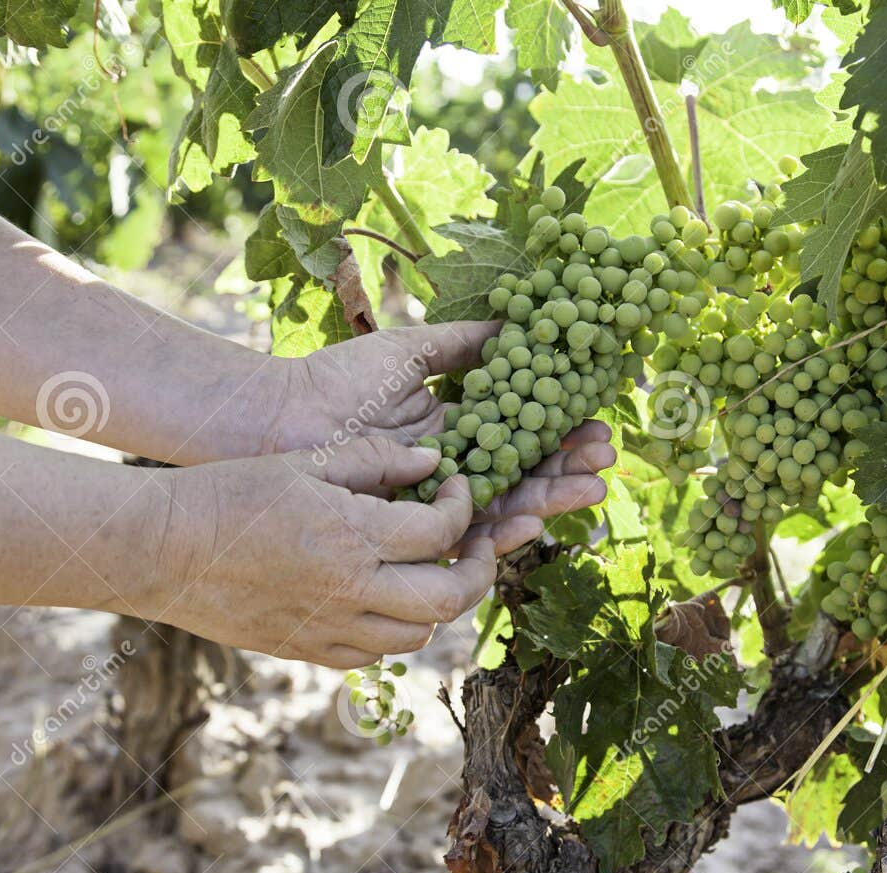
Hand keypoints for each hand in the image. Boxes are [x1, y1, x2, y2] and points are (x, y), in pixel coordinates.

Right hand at [145, 438, 499, 667]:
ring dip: (436, 604)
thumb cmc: (229, 492)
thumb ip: (375, 459)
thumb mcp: (305, 459)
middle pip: (449, 598)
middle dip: (478, 570)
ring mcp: (328, 628)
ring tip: (431, 572)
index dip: (463, 506)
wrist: (160, 550)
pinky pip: (372, 656)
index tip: (455, 489)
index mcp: (352, 534)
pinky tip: (382, 601)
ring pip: (417, 635)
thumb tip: (432, 460)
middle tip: (476, 545)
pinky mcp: (306, 650)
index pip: (442, 530)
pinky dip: (391, 632)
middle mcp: (349, 589)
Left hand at [268, 324, 616, 524]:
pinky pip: (464, 535)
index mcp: (454, 428)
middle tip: (606, 462)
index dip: (560, 431)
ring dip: (549, 502)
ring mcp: (433, 502)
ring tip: (590, 490)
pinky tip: (535, 522)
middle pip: (522, 475)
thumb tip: (517, 321)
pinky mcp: (411, 530)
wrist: (280, 418)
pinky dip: (501, 530)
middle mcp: (451, 470)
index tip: (597, 422)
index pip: (521, 433)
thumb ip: (462, 343)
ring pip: (503, 508)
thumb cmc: (335, 381)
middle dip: (567, 471)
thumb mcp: (408, 352)